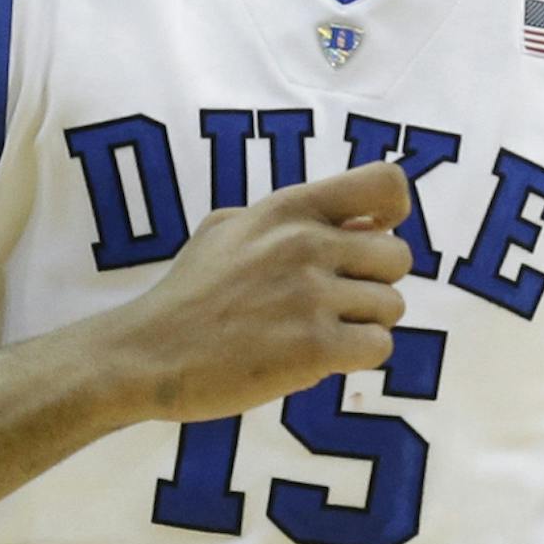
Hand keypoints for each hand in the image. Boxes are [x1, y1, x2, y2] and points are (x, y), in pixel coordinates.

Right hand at [120, 161, 412, 421]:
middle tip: (333, 303)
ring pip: (392, 307)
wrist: (146, 353)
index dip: (392, 214)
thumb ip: (288, 219)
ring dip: (363, 326)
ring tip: (318, 333)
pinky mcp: (314, 348)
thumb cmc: (186, 295)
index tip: (370, 237)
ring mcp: (311, 296)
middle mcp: (305, 244)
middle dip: (373, 284)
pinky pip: (379, 347)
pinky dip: (357, 358)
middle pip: (397, 258)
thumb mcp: (226, 228)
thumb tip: (355, 220)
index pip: (385, 185)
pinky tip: (319, 358)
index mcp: (287, 209)